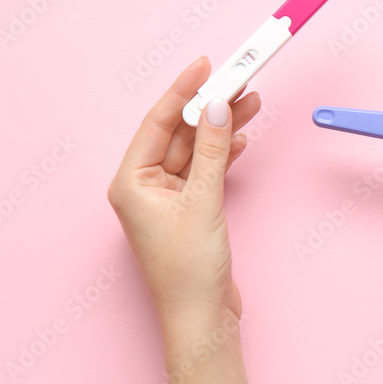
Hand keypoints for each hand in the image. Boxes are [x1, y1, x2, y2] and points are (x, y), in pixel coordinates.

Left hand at [107, 57, 261, 338]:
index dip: (183, 91)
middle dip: (209, 108)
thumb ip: (210, 151)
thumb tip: (217, 107)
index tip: (205, 65)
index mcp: (131, 181)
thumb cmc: (189, 270)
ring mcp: (168, 198)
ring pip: (196, 149)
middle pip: (179, 133)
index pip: (158, 122)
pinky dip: (223, 153)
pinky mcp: (190, 209)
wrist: (202, 318)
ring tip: (251, 102)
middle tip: (238, 81)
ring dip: (221, 128)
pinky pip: (205, 169)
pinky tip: (241, 138)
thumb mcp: (202, 202)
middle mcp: (145, 186)